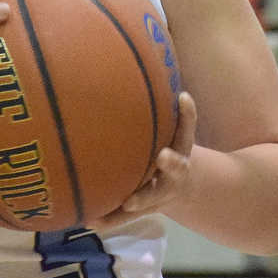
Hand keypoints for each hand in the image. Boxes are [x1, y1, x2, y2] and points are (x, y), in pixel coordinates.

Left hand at [90, 91, 196, 231]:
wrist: (182, 188)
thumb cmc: (163, 146)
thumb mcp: (166, 131)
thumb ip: (155, 108)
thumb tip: (130, 56)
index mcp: (181, 148)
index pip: (188, 128)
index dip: (188, 113)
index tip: (184, 97)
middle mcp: (174, 171)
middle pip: (178, 167)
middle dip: (173, 163)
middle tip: (164, 156)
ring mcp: (161, 193)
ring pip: (154, 199)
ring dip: (142, 200)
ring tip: (128, 204)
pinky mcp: (142, 208)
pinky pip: (124, 216)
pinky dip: (109, 219)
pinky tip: (89, 221)